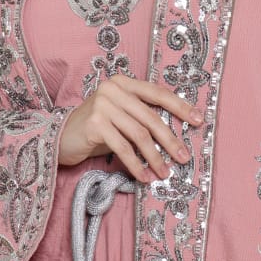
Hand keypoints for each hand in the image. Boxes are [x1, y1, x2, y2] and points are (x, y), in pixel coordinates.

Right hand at [57, 74, 202, 182]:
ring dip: (155, 157)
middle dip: (170, 140)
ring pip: (139, 134)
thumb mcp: (121, 116)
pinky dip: (136, 165)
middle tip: (184, 157)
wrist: (60, 138)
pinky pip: (123, 148)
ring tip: (164, 173)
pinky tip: (144, 177)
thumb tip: (176, 135)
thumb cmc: (96, 129)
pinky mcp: (94, 124)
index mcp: (124, 83)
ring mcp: (102, 105)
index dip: (180, 107)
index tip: (199, 121)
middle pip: (151, 117)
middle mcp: (113, 89)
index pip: (158, 93)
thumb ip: (142, 117)